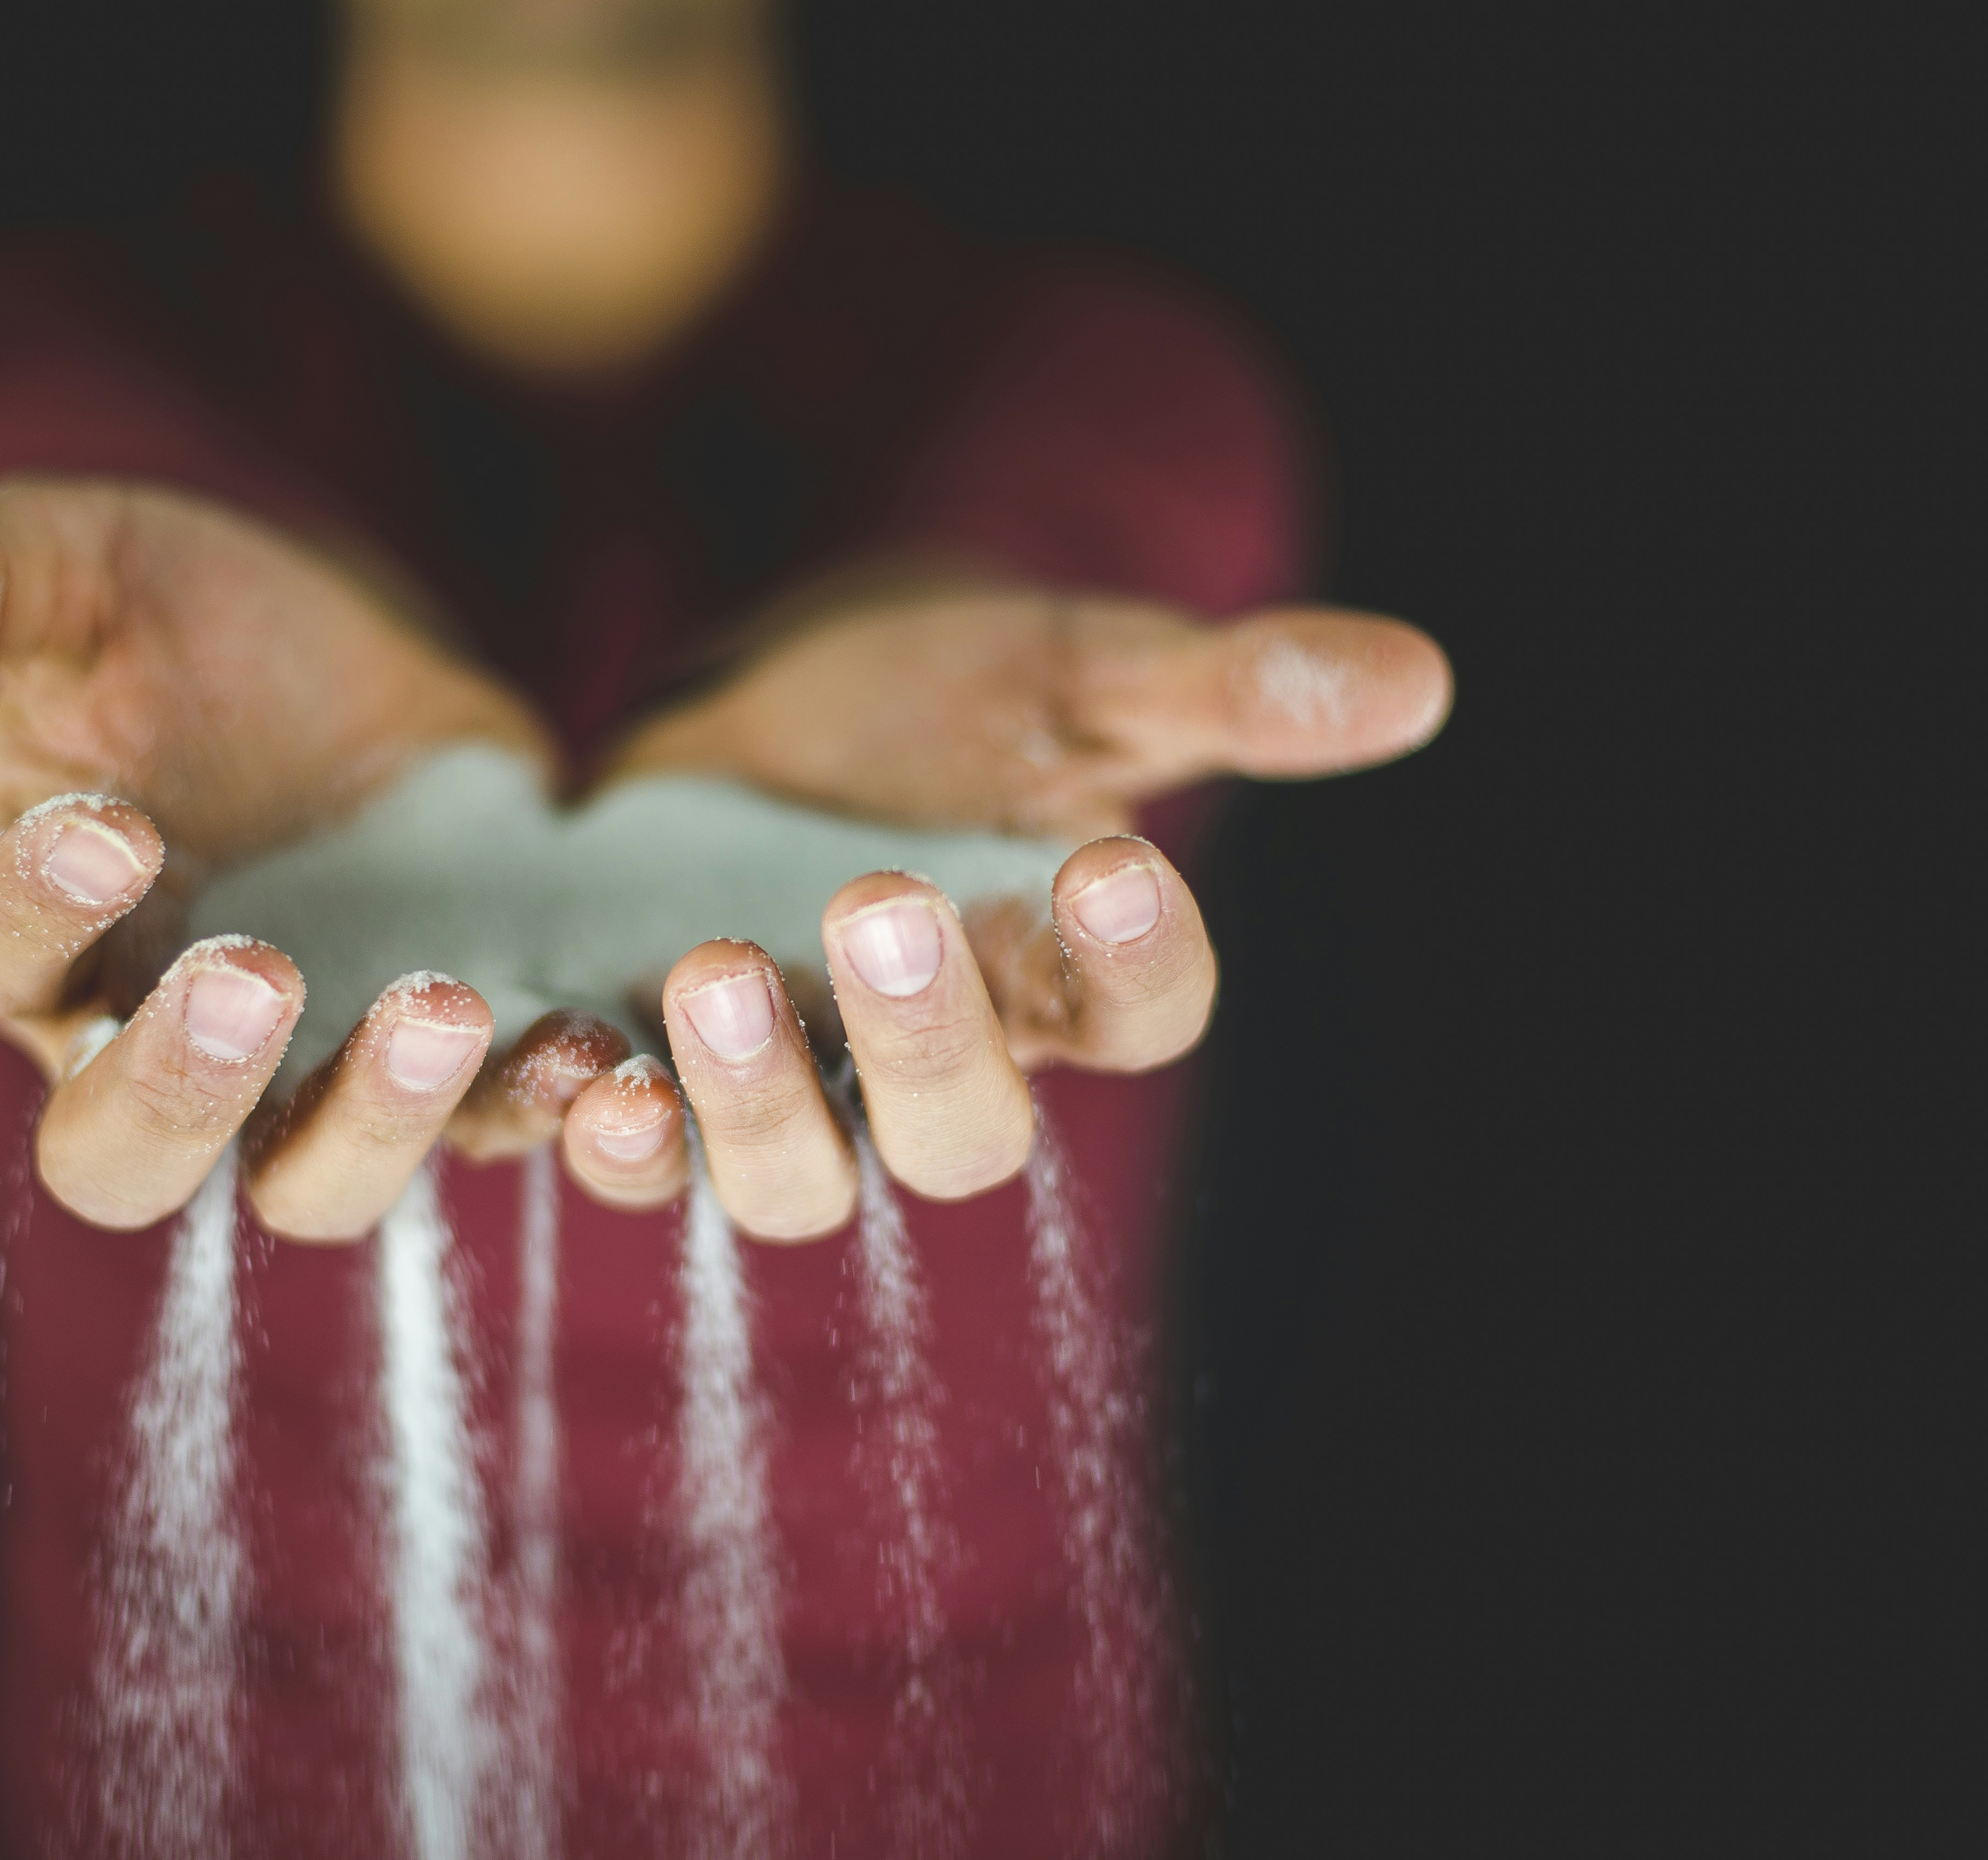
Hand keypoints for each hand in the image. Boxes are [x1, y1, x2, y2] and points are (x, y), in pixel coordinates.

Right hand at [0, 473, 626, 1233]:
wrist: (373, 663)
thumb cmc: (192, 625)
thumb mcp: (90, 561)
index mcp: (43, 933)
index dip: (35, 908)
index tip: (111, 820)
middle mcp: (154, 1046)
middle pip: (117, 1158)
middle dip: (176, 1091)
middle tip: (252, 977)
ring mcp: (309, 1079)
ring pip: (309, 1183)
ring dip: (372, 1120)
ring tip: (444, 1006)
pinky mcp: (454, 1075)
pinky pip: (488, 1133)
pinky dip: (537, 1104)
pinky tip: (590, 1048)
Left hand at [566, 582, 1452, 1237]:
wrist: (773, 704)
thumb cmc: (947, 695)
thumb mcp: (1073, 668)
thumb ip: (1219, 689)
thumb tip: (1416, 678)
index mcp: (1063, 977)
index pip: (1139, 1014)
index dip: (1134, 962)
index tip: (1111, 858)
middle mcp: (935, 1067)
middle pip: (962, 1135)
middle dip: (926, 1039)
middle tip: (883, 905)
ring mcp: (788, 1087)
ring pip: (790, 1177)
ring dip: (750, 1104)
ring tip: (712, 976)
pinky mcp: (649, 1072)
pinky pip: (631, 1151)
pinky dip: (594, 1123)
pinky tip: (571, 1065)